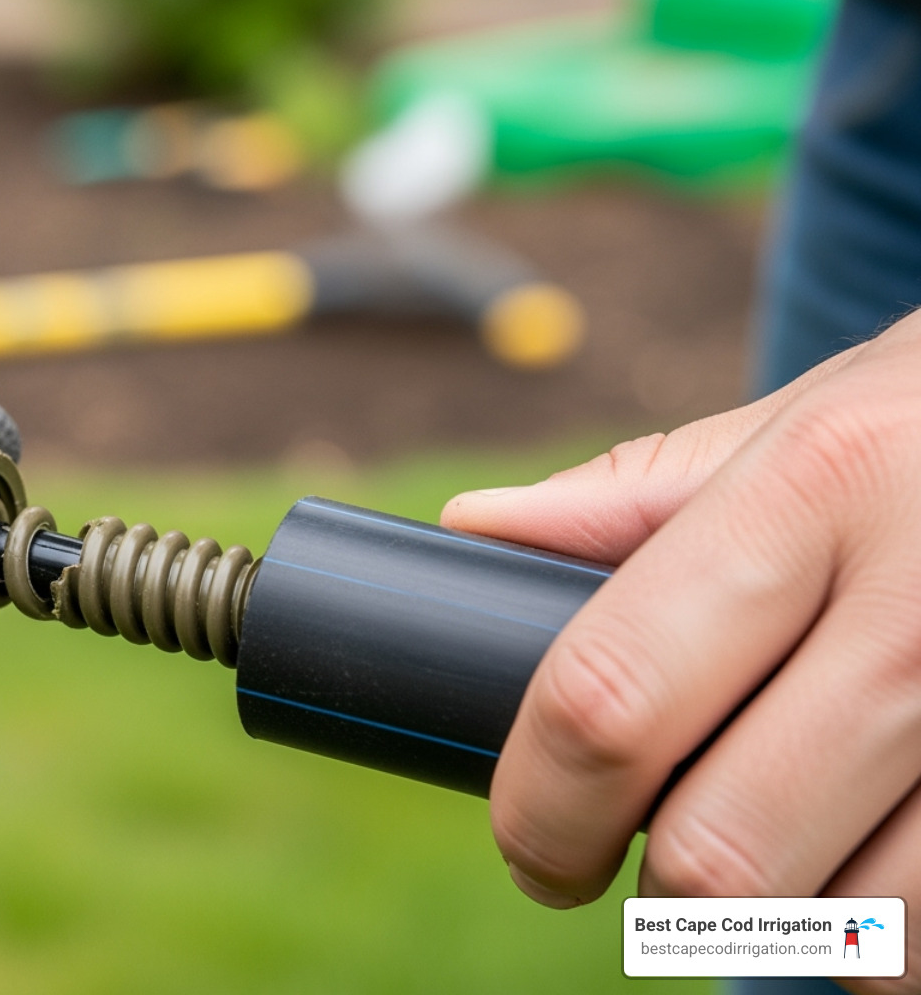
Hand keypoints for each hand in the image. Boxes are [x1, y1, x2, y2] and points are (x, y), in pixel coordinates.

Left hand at [443, 312, 920, 992]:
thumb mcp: (804, 423)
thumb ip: (640, 494)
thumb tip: (476, 527)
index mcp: (818, 484)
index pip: (610, 695)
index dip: (540, 806)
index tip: (536, 842)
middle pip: (720, 851)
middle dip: (655, 885)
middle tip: (655, 854)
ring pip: (849, 932)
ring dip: (789, 913)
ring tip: (795, 830)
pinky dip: (891, 930)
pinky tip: (881, 842)